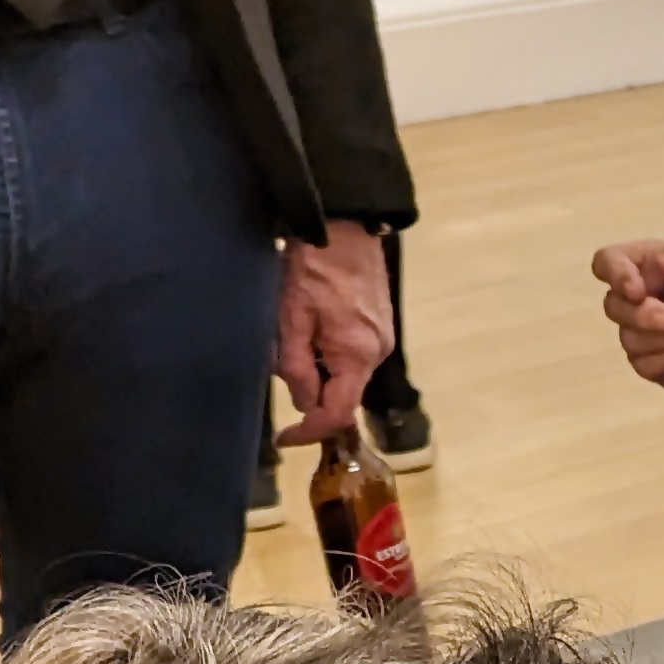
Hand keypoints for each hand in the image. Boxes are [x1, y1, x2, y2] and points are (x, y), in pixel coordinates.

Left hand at [272, 219, 392, 443]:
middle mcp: (377, 352)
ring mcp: (381, 337)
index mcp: (357, 355)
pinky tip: (311, 323)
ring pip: (344, 373)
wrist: (343, 225)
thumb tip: (302, 403)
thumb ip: (296, 367)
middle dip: (308, 388)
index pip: (337, 414)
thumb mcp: (291, 318)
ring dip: (316, 367)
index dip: (309, 432)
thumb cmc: (313, 267)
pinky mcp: (378, 324)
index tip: (284, 437)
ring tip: (294, 329)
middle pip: (341, 393)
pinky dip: (328, 351)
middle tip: (281, 357)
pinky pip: (350, 353)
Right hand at [594, 239, 663, 390]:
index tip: (637, 290)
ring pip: (629, 340)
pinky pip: (646, 367)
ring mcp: (645, 334)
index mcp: (653, 264)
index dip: (614, 273)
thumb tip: (660, 262)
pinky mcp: (656, 365)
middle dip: (645, 316)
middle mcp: (642, 297)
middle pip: (614, 306)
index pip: (608, 262)